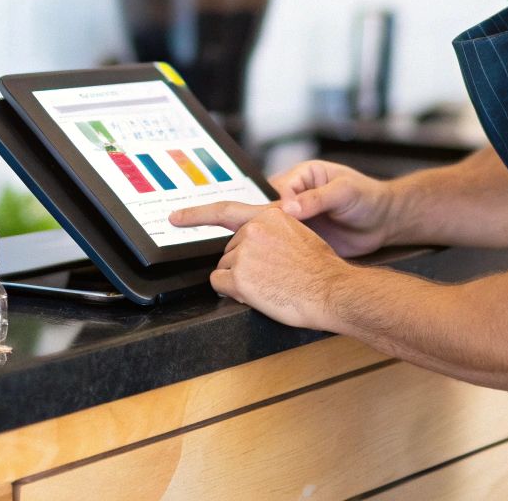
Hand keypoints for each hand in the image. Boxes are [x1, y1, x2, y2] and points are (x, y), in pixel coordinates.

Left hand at [168, 202, 347, 327]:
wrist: (332, 290)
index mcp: (268, 216)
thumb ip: (274, 230)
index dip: (195, 215)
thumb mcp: (300, 233)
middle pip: (229, 251)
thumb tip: (253, 239)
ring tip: (271, 285)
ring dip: (241, 281)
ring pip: (224, 270)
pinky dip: (233, 293)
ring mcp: (244, 255)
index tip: (175, 218)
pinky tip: (258, 294)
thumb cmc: (322, 268)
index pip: (224, 211)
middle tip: (271, 276)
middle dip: (242, 265)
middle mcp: (252, 231)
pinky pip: (220, 286)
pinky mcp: (239, 279)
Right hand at [267, 159, 394, 257]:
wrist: (385, 222)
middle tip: (272, 235)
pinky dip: (285, 251)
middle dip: (269, 222)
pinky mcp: (303, 237)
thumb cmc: (368, 197)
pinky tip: (286, 259)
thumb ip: (317, 197)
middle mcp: (296, 196)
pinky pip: (288, 244)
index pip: (278, 188)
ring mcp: (298, 219)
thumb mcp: (344, 191)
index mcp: (302, 176)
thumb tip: (289, 207)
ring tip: (278, 249)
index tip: (282, 218)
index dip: (277, 204)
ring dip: (275, 238)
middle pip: (270, 208)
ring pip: (276, 227)